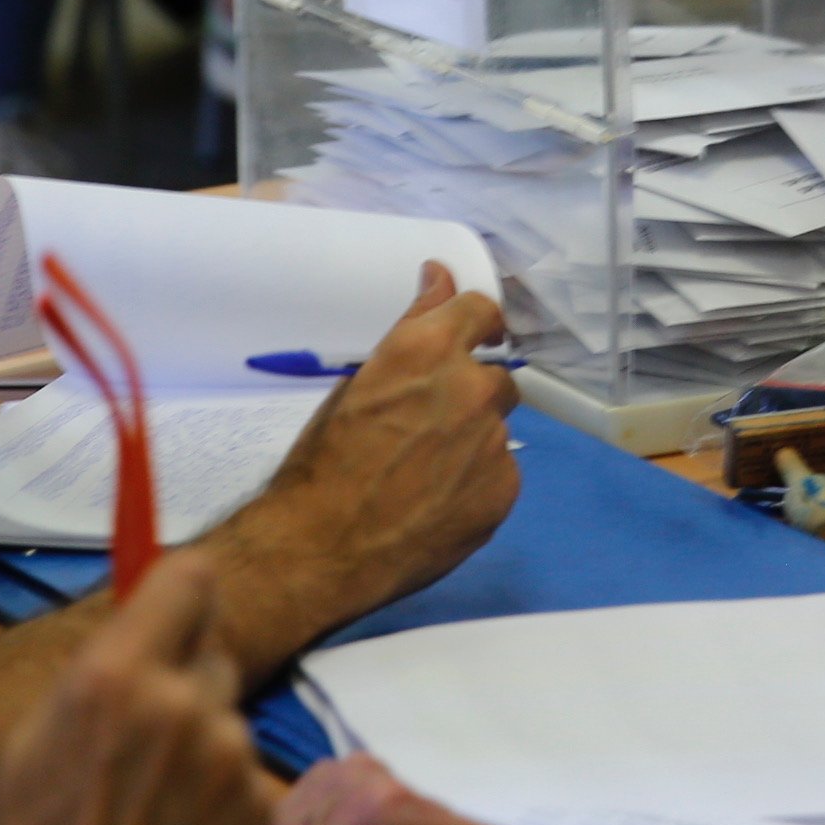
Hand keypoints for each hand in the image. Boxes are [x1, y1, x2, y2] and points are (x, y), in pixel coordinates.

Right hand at [0, 554, 270, 824]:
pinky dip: (220, 794)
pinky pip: (244, 772)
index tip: (168, 608)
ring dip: (200, 739)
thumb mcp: (32, 746)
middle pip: (211, 646)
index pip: (189, 575)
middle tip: (144, 732)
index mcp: (114, 677)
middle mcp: (185, 703)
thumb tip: (141, 620)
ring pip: (225, 714)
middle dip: (183, 673)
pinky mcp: (263, 804)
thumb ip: (98, 674)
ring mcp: (233, 755)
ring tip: (149, 806)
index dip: (177, 591)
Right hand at [203, 268, 519, 673]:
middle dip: (470, 396)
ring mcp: (493, 442)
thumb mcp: (357, 385)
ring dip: (472, 443)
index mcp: (428, 351)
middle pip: (495, 378)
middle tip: (429, 428)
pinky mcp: (504, 491)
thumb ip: (413, 329)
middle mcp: (471, 387)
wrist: (320, 549)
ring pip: (494, 432)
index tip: (475, 335)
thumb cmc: (322, 463)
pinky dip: (475, 485)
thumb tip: (439, 276)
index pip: (482, 311)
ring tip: (425, 477)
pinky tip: (435, 507)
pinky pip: (498, 476)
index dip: (477, 323)